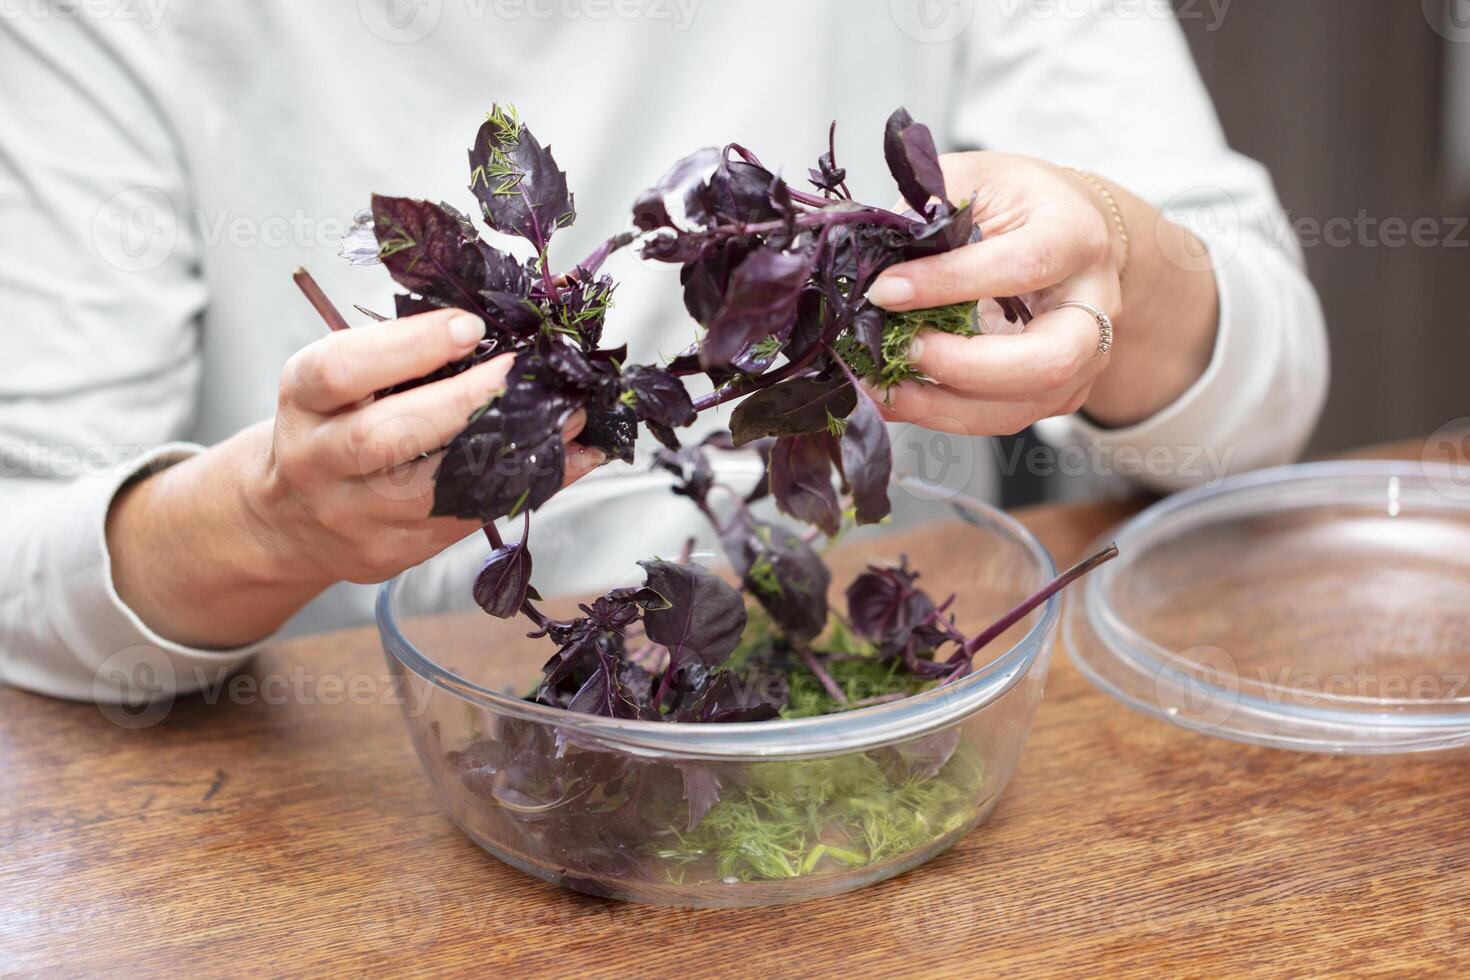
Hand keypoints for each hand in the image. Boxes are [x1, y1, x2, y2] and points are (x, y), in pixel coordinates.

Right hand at [108, 307, 601, 647]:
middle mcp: (318, 461)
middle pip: (386, 438)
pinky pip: (464, 521)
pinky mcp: (390, 554)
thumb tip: (494, 330)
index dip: (408, 347)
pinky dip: (523, 488)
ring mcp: (353, 515)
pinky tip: (566, 460)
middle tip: (530, 374)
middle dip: (468, 402)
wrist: (286, 518)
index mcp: (303, 401)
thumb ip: (398, 353)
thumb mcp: (341, 378)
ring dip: (510, 451)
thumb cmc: (332, 425)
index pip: (341, 371)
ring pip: (433, 491)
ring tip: (566, 417)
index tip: (470, 327)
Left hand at [865, 151, 1216, 431]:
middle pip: (1048, 360)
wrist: (1074, 231)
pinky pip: (1000, 419)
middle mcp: (1093, 306)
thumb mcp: (977, 178)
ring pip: (1021, 407)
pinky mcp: (1058, 392)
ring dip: (942, 405)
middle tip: (903, 348)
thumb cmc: (1023, 202)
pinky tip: (897, 397)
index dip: (950, 283)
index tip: (885, 290)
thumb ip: (929, 210)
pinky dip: (941, 415)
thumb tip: (873, 259)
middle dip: (964, 366)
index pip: (1023, 266)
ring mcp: (1082, 358)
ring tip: (882, 386)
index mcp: (1076, 237)